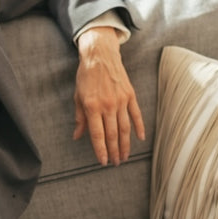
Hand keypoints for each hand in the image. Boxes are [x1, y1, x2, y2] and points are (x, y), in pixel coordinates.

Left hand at [73, 26, 145, 165]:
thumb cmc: (86, 76)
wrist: (100, 55)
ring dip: (125, 145)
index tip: (102, 161)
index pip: (97, 134)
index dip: (100, 150)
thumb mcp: (77, 97)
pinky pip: (136, 115)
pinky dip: (139, 128)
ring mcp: (121, 100)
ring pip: (125, 128)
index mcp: (92, 106)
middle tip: (115, 163)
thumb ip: (80, 118)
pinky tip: (139, 139)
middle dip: (113, 151)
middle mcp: (108, 105)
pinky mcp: (130, 95)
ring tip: (124, 157)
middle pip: (112, 135)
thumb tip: (77, 136)